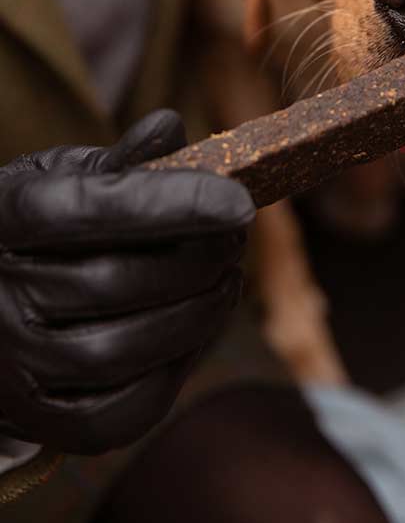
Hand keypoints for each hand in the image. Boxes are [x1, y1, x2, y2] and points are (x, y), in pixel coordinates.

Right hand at [0, 110, 253, 453]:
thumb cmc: (38, 229)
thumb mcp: (61, 179)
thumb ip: (119, 161)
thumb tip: (170, 126)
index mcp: (4, 217)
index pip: (89, 209)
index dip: (169, 204)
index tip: (239, 200)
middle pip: (113, 282)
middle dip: (197, 259)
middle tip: (236, 236)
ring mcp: (12, 367)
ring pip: (121, 351)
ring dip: (196, 314)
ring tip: (227, 278)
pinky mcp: (42, 419)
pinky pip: (124, 409)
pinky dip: (177, 369)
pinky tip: (199, 327)